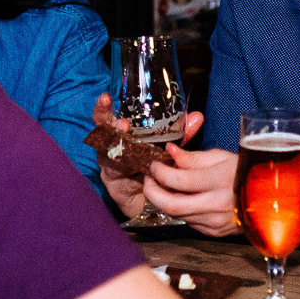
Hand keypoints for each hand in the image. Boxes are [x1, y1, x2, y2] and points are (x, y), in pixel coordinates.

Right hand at [92, 93, 204, 221]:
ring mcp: (109, 166)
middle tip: (122, 122)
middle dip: (109, 125)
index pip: (107, 117)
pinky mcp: (113, 184)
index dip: (103, 108)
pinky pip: (115, 174)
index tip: (106, 97)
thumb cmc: (154, 168)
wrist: (151, 201)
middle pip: (102, 133)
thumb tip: (197, 117)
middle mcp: (111, 147)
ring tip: (126, 138)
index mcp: (120, 134)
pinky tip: (132, 164)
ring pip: (108, 153)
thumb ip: (179, 134)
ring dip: (119, 146)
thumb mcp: (167, 148)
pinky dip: (124, 167)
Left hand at [143, 144, 238, 235]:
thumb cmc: (246, 172)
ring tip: (162, 186)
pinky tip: (182, 198)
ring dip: (164, 201)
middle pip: (170, 205)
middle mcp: (216, 204)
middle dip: (151, 192)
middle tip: (148, 180)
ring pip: (177, 215)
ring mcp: (215, 222)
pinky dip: (180, 210)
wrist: (271, 198)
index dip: (159, 172)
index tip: (154, 165)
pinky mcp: (214, 232)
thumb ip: (193, 158)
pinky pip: (188, 222)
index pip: (177, 180)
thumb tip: (169, 152)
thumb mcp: (222, 157)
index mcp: (219, 181)